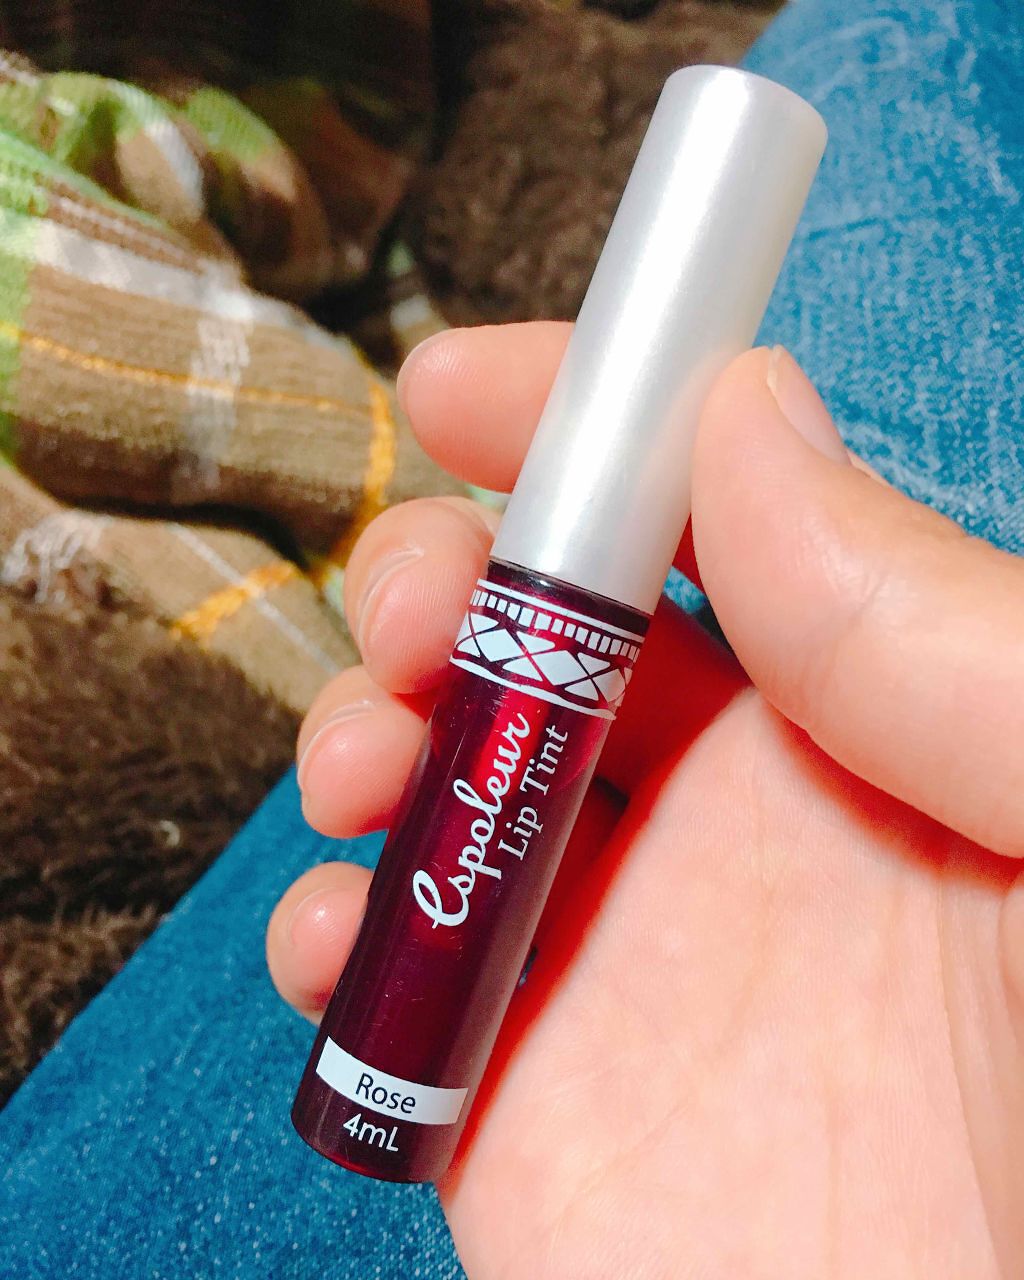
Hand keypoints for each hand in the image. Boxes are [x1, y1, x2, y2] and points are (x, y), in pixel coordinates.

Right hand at [267, 324, 1023, 1278]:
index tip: (464, 387)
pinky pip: (386, 993)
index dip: (578, 430)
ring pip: (437, 791)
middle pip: (536, 642)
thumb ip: (941, 626)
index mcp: (866, 723)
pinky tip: (342, 939)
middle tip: (424, 612)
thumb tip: (750, 423)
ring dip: (361, 735)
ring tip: (370, 766)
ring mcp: (619, 963)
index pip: (694, 524)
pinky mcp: (527, 1114)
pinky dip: (328, 942)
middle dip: (440, 583)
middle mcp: (732, 827)